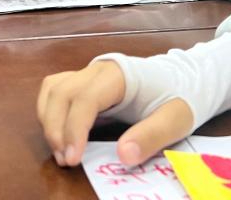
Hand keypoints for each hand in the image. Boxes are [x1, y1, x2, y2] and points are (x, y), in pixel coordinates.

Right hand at [38, 60, 192, 167]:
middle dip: (56, 129)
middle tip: (65, 161)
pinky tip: (59, 134)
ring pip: (52, 90)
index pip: (85, 98)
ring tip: (60, 151)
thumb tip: (123, 156)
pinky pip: (55, 90)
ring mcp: (87, 73)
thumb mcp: (175, 119)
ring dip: (49, 121)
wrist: (182, 78)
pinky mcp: (83, 82)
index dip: (74, 129)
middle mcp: (96, 70)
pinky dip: (49, 112)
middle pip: (61, 93)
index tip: (73, 158)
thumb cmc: (178, 96)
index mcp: (117, 74)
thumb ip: (151, 136)